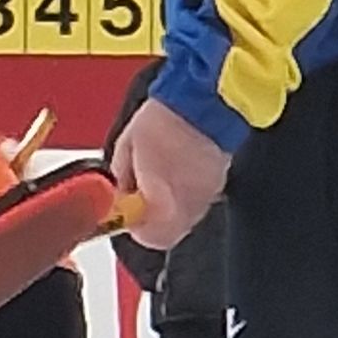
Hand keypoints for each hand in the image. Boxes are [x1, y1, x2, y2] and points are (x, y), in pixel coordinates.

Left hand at [108, 97, 229, 251]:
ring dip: (169, 206)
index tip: (126, 212)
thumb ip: (122, 180)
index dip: (135, 226)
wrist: (204, 100)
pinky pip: (197, 199)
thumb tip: (117, 194)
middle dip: (151, 218)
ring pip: (184, 217)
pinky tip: (176, 171)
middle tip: (139, 197)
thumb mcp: (126, 150)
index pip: (149, 237)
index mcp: (163, 203)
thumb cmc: (165, 121)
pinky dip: (185, 193)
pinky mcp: (220, 183)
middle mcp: (189, 206)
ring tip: (158, 177)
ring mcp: (207, 195)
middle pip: (168, 231)